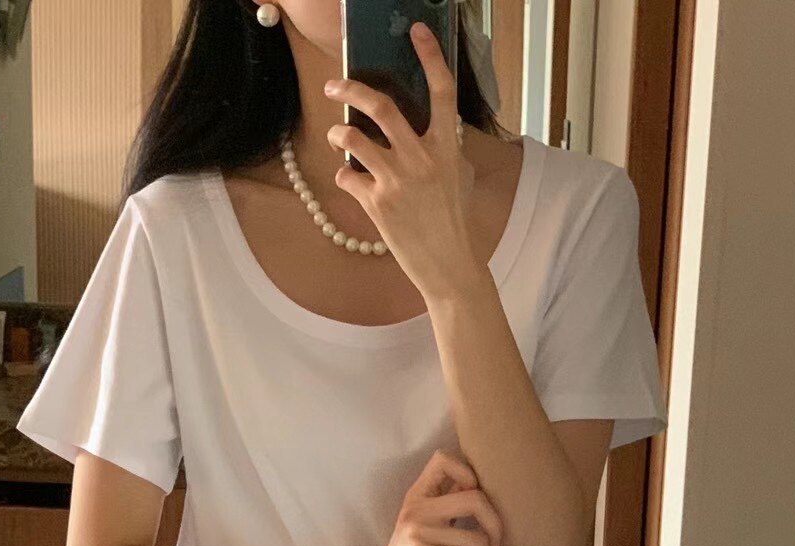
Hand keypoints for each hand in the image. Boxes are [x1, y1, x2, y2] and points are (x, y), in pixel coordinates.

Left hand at [323, 22, 478, 300]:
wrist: (449, 266)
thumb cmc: (455, 223)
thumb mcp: (459, 178)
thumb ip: (443, 148)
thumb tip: (426, 129)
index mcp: (447, 147)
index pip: (442, 90)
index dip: (430, 56)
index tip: (417, 31)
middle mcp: (422, 158)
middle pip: (381, 106)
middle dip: (351, 89)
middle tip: (335, 86)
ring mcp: (397, 180)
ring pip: (353, 139)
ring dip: (338, 134)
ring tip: (336, 136)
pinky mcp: (377, 204)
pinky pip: (348, 177)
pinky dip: (345, 176)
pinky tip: (351, 180)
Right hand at [356, 449, 503, 545]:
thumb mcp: (423, 525)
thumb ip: (445, 504)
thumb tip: (476, 485)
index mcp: (416, 496)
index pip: (443, 459)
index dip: (469, 474)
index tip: (475, 506)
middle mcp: (416, 509)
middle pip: (476, 498)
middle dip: (496, 525)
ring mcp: (417, 532)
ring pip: (477, 538)